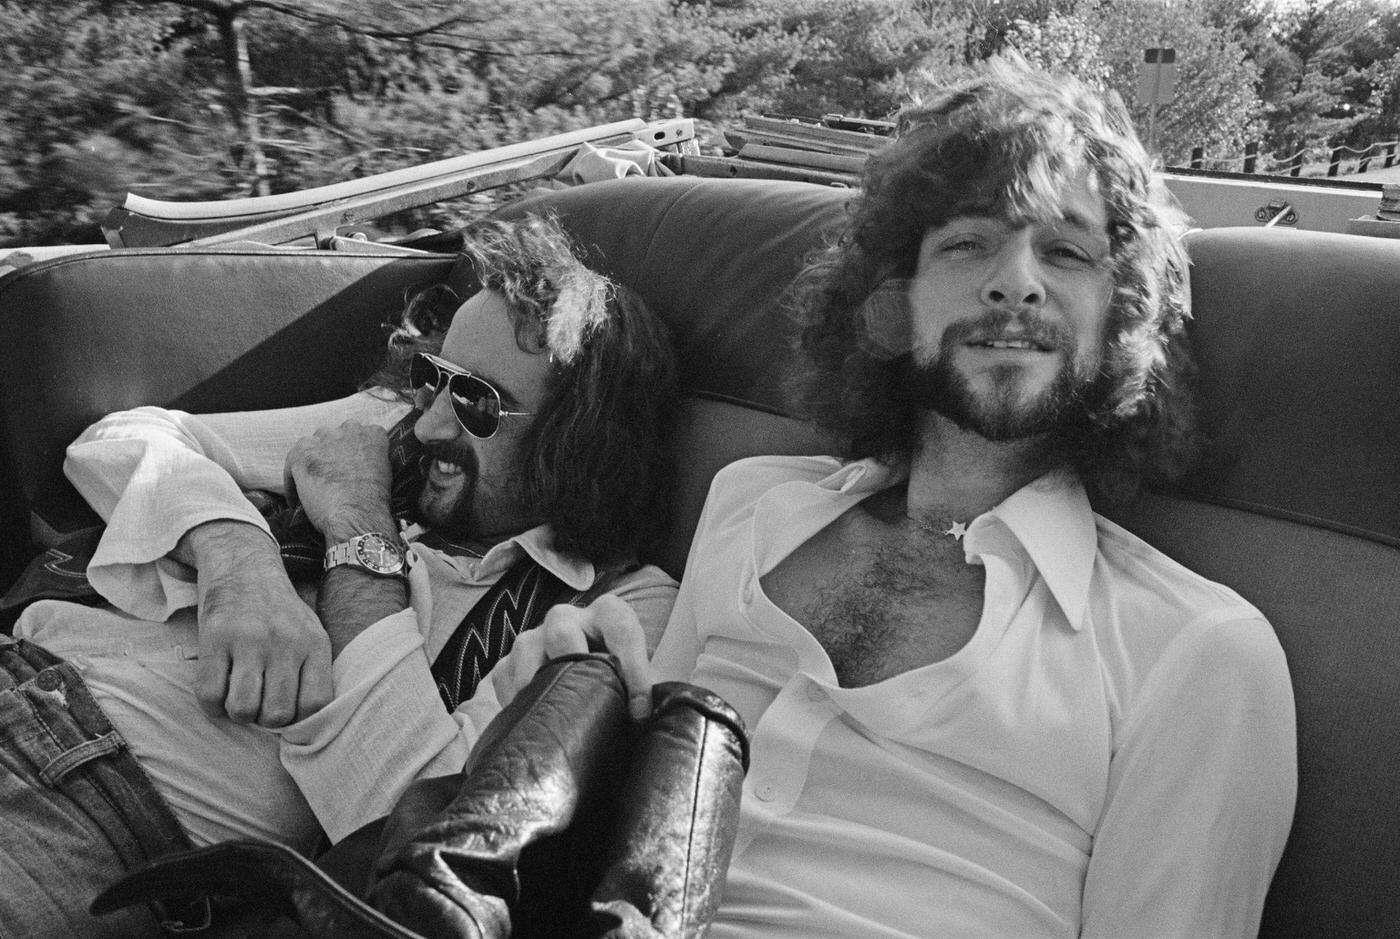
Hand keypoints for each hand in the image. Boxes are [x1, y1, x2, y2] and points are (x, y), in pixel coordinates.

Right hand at [180, 521, 333, 725]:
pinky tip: (217, 693)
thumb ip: (312, 671)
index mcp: (314, 643)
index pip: (315, 704)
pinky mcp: (215, 638)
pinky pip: (209, 693)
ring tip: (238, 698)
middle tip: (259, 705)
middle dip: (265, 719)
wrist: (244, 567)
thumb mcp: (311, 632)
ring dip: (237, 713)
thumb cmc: (279, 611)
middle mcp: (285, 642)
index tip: (286, 711)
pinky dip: (211, 705)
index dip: (299, 719)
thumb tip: (305, 723)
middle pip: (277, 713)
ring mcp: (249, 640)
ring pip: (242, 708)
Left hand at [284, 422, 394, 541]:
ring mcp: (325, 441)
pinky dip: (293, 480)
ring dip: (312, 461)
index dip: (352, 451)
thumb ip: (371, 459)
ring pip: (312, 444)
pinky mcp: (303, 454)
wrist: (357, 515)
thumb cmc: (373, 503)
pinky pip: (292, 462)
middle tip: (330, 476)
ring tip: (312, 486)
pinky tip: (297, 500)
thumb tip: (358, 465)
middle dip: (331, 452)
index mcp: (372, 435)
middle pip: (334, 435)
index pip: (360, 433)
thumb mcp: (384, 473)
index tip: (350, 465)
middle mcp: (349, 430)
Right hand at [494, 594, 652, 719]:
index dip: (633, 669)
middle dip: (570, 660)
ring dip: (535, 683)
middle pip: (561, 628)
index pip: (622, 629)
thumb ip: (651, 691)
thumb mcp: (644, 677)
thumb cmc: (623, 677)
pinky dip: (513, 698)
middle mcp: (569, 618)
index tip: (640, 711)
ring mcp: (535, 636)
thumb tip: (648, 719)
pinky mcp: (511, 660)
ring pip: (526, 647)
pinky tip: (529, 719)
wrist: (595, 675)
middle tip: (583, 700)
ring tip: (550, 716)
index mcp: (609, 614)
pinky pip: (504, 673)